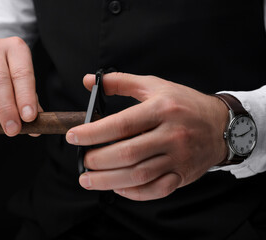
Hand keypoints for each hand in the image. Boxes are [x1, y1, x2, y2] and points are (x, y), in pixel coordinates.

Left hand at [66, 72, 228, 200]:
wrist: (221, 125)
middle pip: (127, 153)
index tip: (73, 137)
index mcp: (161, 109)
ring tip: (88, 179)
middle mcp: (171, 134)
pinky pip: (156, 189)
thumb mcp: (154, 86)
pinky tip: (117, 187)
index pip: (121, 124)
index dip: (92, 133)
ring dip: (108, 181)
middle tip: (82, 162)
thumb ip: (120, 82)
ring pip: (138, 175)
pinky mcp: (182, 175)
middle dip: (97, 161)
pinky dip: (133, 193)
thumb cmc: (183, 104)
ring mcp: (178, 157)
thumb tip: (87, 81)